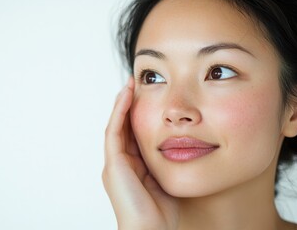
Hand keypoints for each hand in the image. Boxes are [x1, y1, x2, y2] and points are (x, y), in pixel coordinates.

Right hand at [102, 77, 178, 229]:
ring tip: (131, 84)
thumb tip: (182, 147)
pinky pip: (114, 131)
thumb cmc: (162, 213)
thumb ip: (168, 163)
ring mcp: (115, 164)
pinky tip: (127, 95)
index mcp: (133, 167)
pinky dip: (120, 112)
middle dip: (129, 104)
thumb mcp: (167, 180)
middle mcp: (120, 163)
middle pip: (123, 126)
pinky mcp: (113, 165)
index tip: (149, 95)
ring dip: (122, 103)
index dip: (139, 114)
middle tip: (137, 83)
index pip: (134, 134)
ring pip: (117, 125)